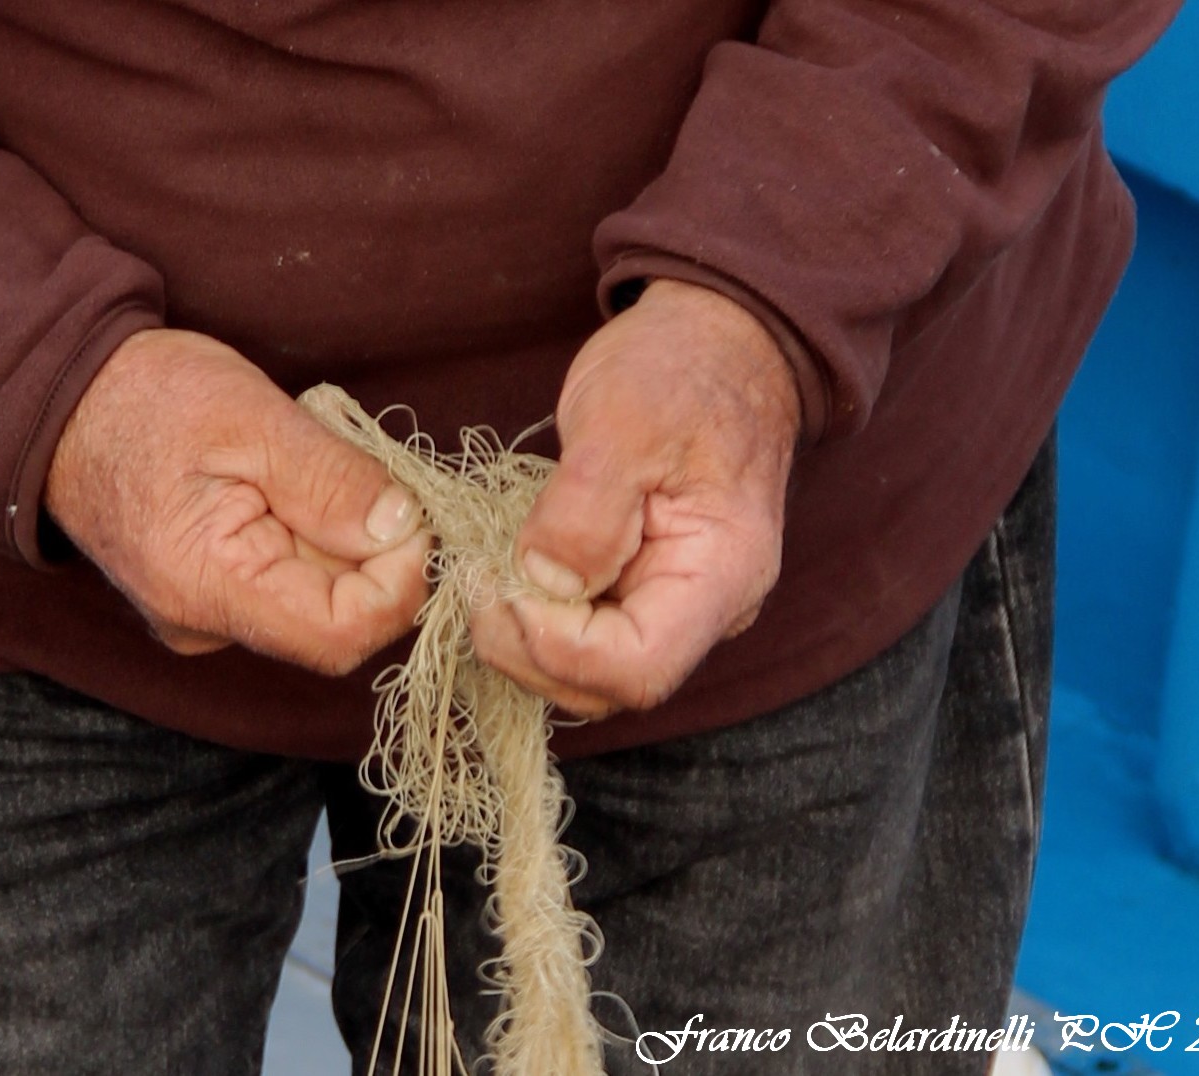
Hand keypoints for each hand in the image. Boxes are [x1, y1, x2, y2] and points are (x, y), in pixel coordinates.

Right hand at [44, 329, 430, 673]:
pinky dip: (310, 534)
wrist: (60, 397)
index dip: (398, 583)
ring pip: (316, 597)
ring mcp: (205, 614)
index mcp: (206, 587)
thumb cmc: (144, 397)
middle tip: (359, 466)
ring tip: (306, 464)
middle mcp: (203, 623)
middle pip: (335, 617)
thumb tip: (404, 529)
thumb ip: (332, 481)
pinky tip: (285, 482)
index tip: (410, 515)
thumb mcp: (252, 418)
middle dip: (371, 547)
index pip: (342, 636)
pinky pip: (287, 582)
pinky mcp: (210, 594)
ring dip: (339, 536)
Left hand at [470, 279, 801, 717]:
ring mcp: (672, 604)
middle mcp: (708, 609)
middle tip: (475, 578)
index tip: (499, 584)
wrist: (718, 341)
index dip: (555, 647)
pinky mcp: (638, 591)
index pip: (638, 667)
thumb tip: (543, 583)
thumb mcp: (625, 417)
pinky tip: (502, 569)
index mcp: (723, 573)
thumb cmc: (681, 368)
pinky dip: (531, 617)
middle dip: (527, 649)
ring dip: (522, 637)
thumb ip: (584, 507)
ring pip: (587, 674)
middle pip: (608, 686)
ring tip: (483, 570)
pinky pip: (581, 636)